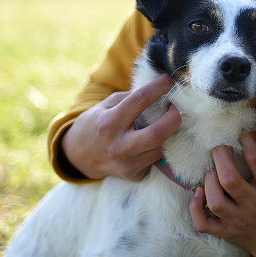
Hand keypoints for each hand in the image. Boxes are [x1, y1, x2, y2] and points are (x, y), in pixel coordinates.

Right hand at [61, 75, 181, 180]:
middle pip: (157, 134)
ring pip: (161, 148)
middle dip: (174, 118)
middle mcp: (118, 145)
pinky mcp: (134, 175)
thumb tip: (159, 90)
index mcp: (110, 122)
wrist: (79, 156)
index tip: (168, 81)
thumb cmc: (96, 124)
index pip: (140, 100)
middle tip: (176, 108)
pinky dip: (157, 148)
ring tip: (164, 124)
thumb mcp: (106, 105)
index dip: (158, 88)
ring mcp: (127, 163)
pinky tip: (151, 142)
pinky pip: (155, 160)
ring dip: (167, 134)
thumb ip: (130, 98)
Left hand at [189, 131, 255, 256]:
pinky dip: (195, 208)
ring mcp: (237, 221)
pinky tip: (198, 193)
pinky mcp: (225, 232)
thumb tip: (253, 139)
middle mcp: (253, 205)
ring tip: (213, 172)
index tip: (243, 134)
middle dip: (221, 156)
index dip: (247, 141)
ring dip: (209, 181)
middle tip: (220, 148)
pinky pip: (203, 224)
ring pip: (215, 200)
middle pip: (230, 179)